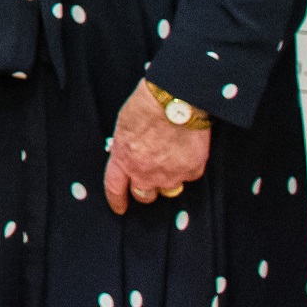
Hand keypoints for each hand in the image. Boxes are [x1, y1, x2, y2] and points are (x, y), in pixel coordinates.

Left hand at [103, 80, 210, 213]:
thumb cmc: (147, 105)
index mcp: (123, 159)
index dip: (117, 200)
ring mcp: (169, 175)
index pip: (115, 188)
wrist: (176, 99)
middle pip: (144, 195)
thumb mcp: (124, 125)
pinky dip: (187, 165)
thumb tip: (129, 156)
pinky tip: (187, 147)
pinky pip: (188, 175)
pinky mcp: (191, 171)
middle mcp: (144, 173)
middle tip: (151, 175)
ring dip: (168, 178)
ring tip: (172, 156)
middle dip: (146, 188)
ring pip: (169, 188)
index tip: (120, 208)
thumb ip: (125, 147)